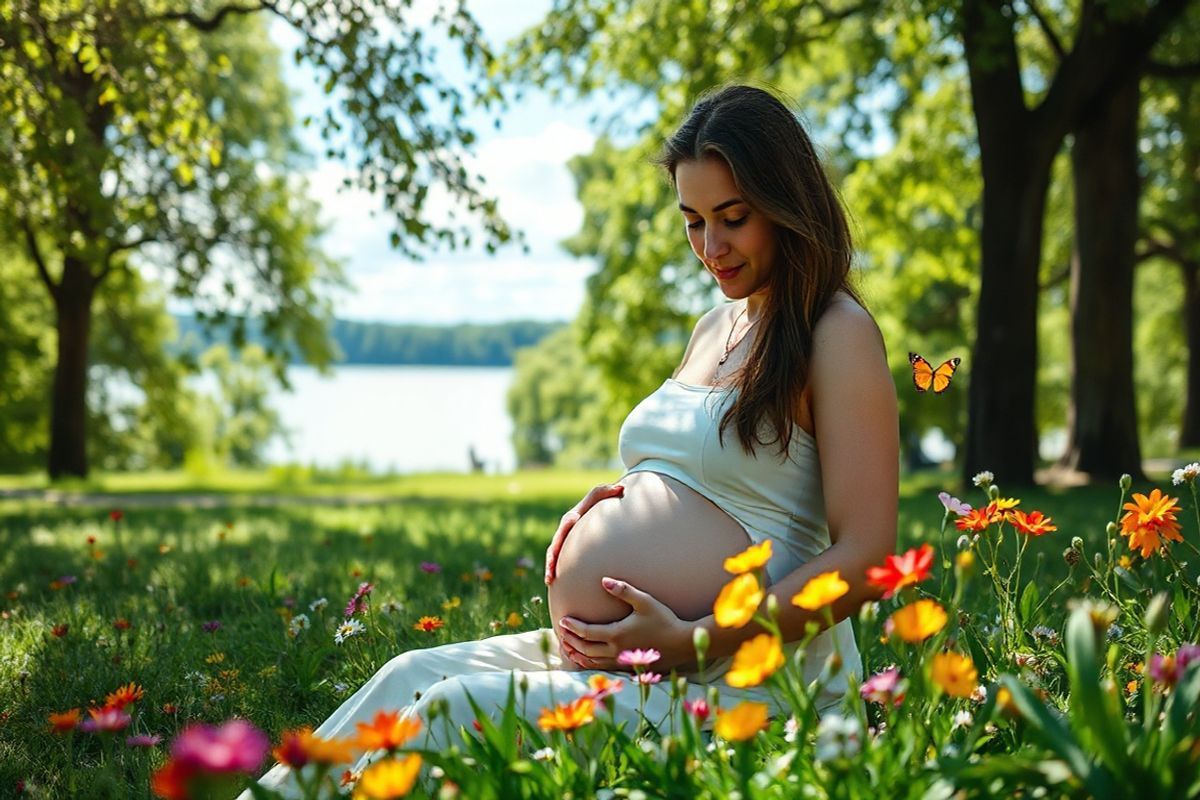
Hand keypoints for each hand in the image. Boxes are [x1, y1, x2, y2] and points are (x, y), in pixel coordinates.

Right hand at [544, 483, 624, 584]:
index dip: (565, 528)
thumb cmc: (599, 500)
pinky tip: (558, 585)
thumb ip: (609, 491)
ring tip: (549, 581)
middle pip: (555, 545)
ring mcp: (565, 540)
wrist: (596, 509)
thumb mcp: (602, 493)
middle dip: (551, 558)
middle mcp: (564, 530)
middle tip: (550, 571)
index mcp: (571, 517)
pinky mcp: (568, 549)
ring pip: (554, 555)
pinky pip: (561, 561)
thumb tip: (621, 489)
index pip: (566, 523)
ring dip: (550, 567)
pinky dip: (558, 571)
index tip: (563, 540)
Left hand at [556, 577, 691, 671]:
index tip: (562, 620)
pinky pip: (602, 667)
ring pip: (591, 661)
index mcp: (617, 635)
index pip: (587, 632)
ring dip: (577, 654)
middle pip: (585, 648)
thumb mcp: (644, 601)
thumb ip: (623, 590)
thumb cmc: (664, 620)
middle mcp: (616, 650)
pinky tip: (585, 659)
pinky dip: (589, 663)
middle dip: (570, 640)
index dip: (572, 627)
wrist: (681, 643)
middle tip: (560, 632)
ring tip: (566, 647)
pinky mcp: (627, 666)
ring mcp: (621, 661)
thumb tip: (603, 580)